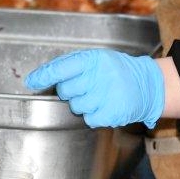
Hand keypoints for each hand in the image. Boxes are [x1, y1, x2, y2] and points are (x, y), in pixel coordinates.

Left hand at [25, 49, 164, 128]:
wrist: (147, 84)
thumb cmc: (116, 71)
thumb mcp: (96, 59)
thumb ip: (70, 65)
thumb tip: (42, 75)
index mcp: (93, 59)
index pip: (61, 67)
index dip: (44, 76)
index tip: (31, 81)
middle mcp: (99, 76)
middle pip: (65, 90)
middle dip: (70, 91)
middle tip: (85, 86)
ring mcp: (106, 95)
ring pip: (76, 106)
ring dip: (82, 104)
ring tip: (98, 96)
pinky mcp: (112, 113)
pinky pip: (88, 119)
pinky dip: (93, 115)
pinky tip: (104, 106)